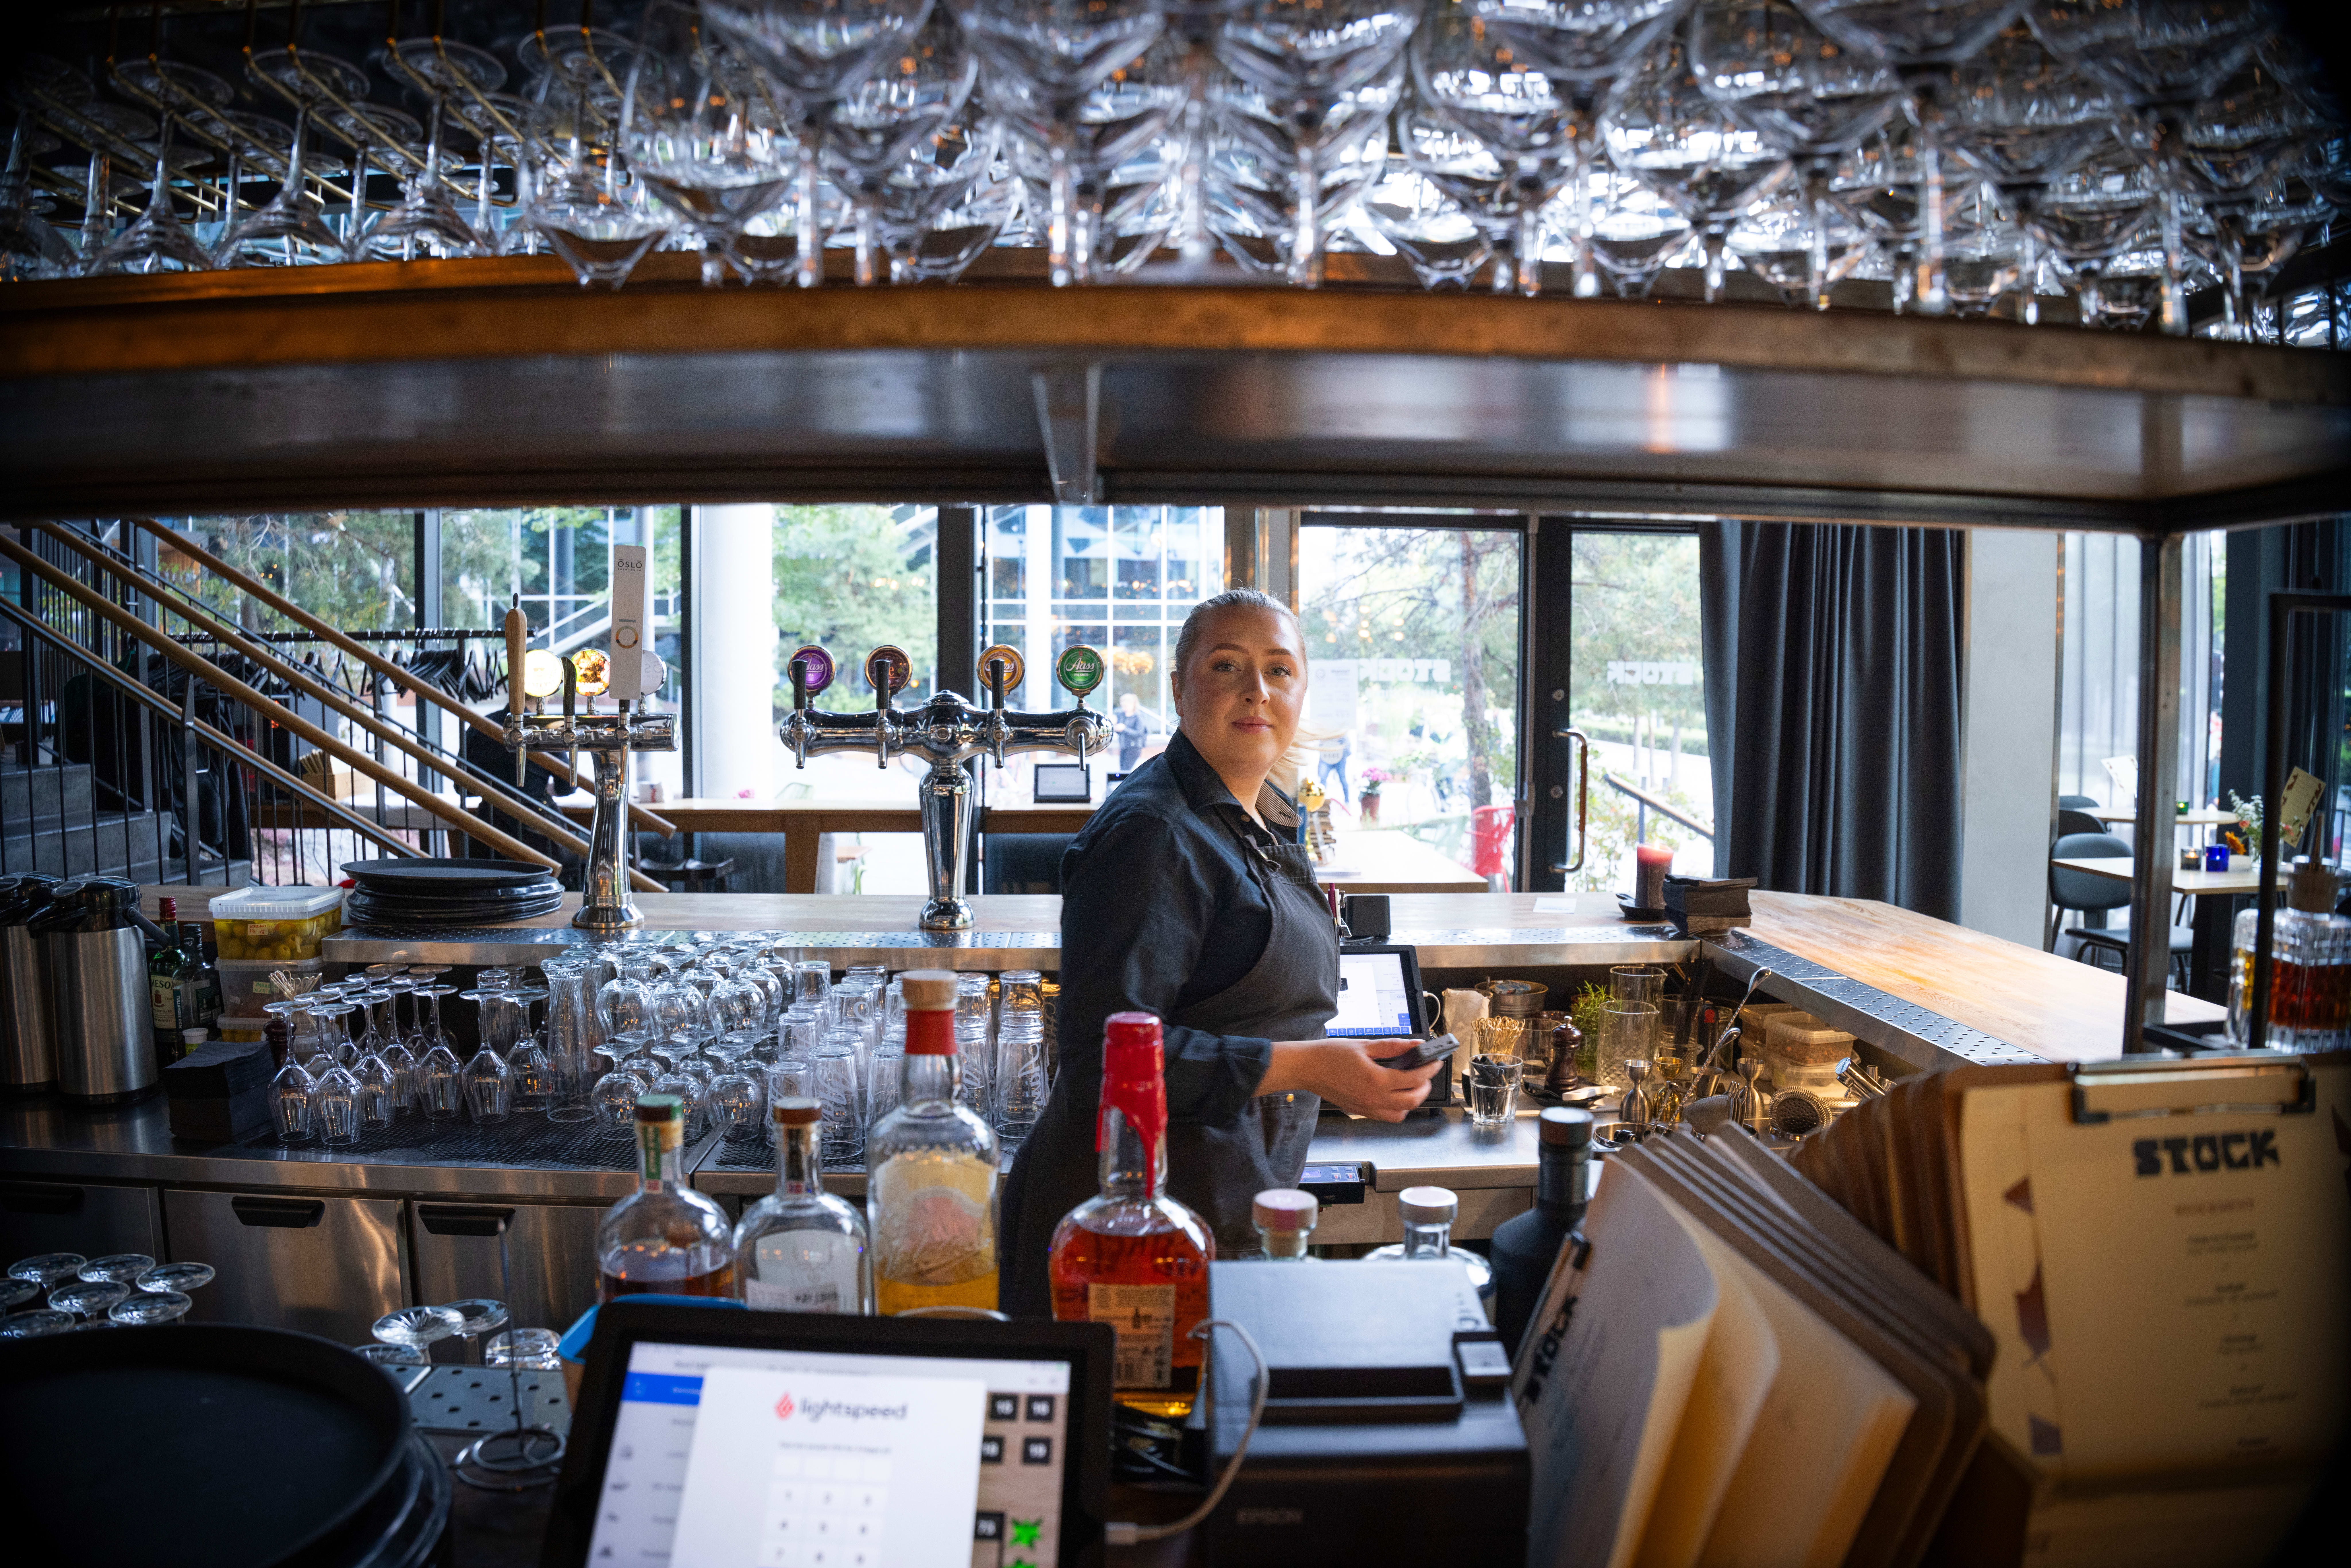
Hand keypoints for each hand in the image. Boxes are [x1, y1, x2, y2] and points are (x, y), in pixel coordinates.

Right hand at [1259, 1038, 1438, 1122]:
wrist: (1307, 1068)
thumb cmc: (1329, 1055)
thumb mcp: (1364, 1045)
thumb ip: (1393, 1046)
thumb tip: (1415, 1045)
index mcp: (1376, 1080)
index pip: (1414, 1079)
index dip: (1429, 1069)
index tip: (1435, 1061)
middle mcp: (1374, 1099)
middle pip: (1413, 1101)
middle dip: (1425, 1087)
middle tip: (1426, 1073)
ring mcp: (1367, 1108)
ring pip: (1401, 1113)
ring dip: (1412, 1100)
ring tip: (1412, 1085)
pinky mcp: (1361, 1111)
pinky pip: (1386, 1116)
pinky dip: (1397, 1108)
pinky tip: (1394, 1093)